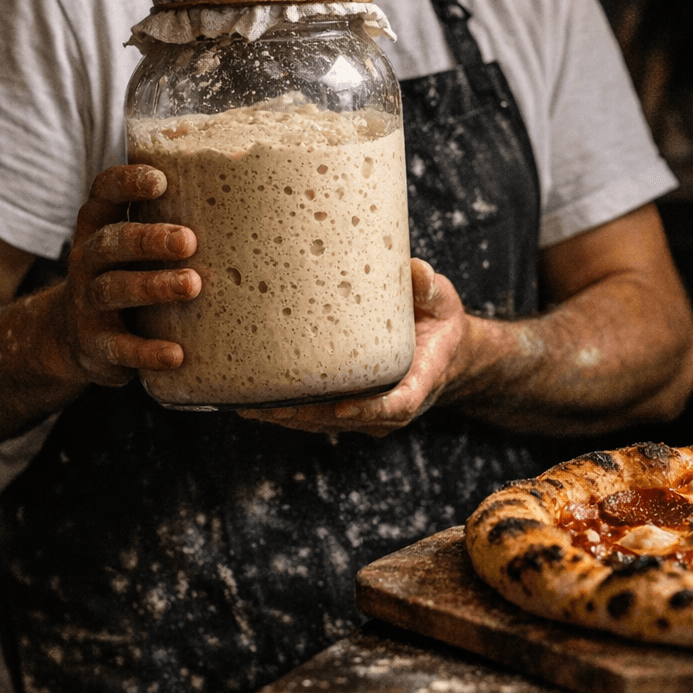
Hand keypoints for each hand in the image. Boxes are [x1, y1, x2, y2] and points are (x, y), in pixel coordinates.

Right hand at [56, 164, 200, 385]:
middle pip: (111, 242)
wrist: (77, 339)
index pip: (104, 192)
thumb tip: (256, 188)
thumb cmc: (130, 274)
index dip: (127, 183)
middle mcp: (88, 260)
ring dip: (153, 287)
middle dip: (148, 239)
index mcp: (101, 226)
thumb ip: (175, 219)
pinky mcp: (96, 345)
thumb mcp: (138, 245)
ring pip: (114, 289)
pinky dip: (147, 351)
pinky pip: (119, 347)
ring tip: (192, 285)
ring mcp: (88, 303)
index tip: (160, 181)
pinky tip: (176, 354)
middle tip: (189, 241)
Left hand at [240, 258, 467, 437]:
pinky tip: (253, 403)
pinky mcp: (351, 409)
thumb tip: (415, 269)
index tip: (342, 405)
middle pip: (349, 420)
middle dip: (309, 416)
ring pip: (327, 423)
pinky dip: (288, 412)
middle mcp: (393, 403)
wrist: (442, 350)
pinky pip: (318, 416)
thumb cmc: (439, 322)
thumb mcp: (442, 302)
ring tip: (250, 406)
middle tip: (272, 406)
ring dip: (290, 418)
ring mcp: (370, 412)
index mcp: (421, 380)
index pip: (398, 405)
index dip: (370, 409)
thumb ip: (430, 290)